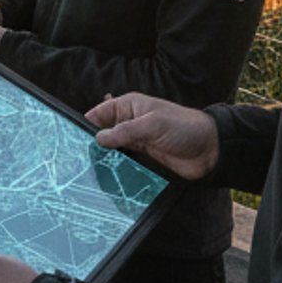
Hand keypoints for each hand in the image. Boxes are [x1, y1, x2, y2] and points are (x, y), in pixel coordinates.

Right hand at [87, 92, 220, 180]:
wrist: (210, 150)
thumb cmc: (183, 128)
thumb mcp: (152, 125)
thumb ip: (124, 131)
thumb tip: (98, 138)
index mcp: (130, 106)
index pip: (100, 113)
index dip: (87, 124)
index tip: (71, 139)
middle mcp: (130, 122)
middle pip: (104, 133)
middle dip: (92, 144)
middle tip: (77, 159)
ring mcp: (137, 141)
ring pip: (112, 149)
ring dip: (104, 157)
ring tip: (89, 171)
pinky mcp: (144, 158)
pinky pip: (124, 161)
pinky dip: (116, 167)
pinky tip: (108, 176)